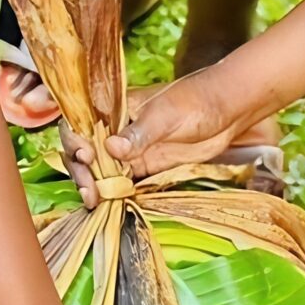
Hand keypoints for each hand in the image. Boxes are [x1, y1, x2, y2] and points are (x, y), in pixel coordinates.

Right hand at [64, 73, 255, 204]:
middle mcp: (118, 129)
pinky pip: (121, 181)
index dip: (76, 141)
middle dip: (81, 170)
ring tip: (94, 201)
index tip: (86, 157)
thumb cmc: (197, 100)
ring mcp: (131, 149)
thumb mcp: (167, 113)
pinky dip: (113, 193)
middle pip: (85, 150)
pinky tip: (109, 205)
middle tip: (89, 191)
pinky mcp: (146, 166)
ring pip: (100, 168)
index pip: (81, 123)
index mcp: (116, 108)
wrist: (229, 110)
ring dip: (93, 185)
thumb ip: (139, 131)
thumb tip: (111, 146)